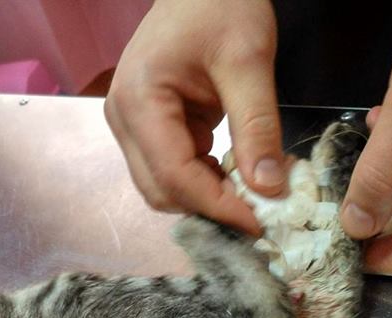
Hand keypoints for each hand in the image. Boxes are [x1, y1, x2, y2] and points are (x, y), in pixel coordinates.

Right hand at [105, 0, 283, 234]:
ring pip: (162, 187)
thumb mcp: (248, 60)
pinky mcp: (146, 128)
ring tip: (250, 193)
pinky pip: (170, 171)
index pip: (173, 175)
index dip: (216, 205)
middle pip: (160, 190)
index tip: (259, 222)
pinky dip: (202, 181)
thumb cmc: (221, 5)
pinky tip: (234, 172)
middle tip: (259, 212)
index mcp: (138, 100)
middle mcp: (123, 119)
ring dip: (204, 198)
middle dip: (208, 207)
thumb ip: (257, 126)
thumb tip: (268, 188)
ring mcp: (130, 126)